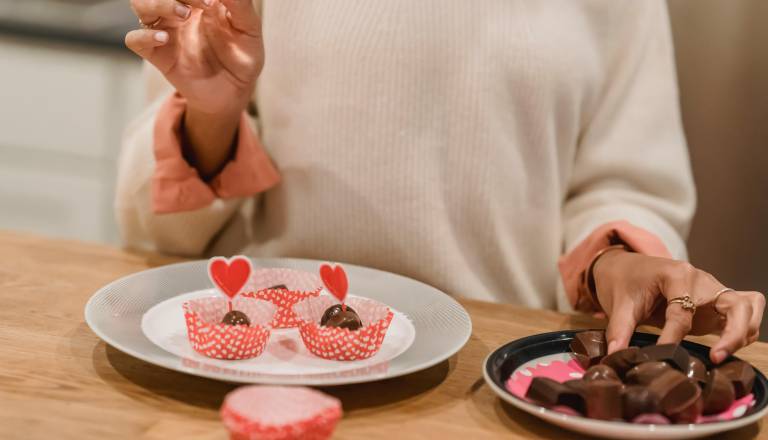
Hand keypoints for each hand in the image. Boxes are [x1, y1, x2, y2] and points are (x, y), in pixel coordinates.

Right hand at [125, 0, 262, 114]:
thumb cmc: (242, 56)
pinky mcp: (159, 55)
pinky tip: (164, 39)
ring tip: (183, 13)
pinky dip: (143, 36)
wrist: (236, 91)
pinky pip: (134, 39)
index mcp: (198, 0)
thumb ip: (240, 5)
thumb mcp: (249, 29)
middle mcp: (178, 11)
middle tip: (205, 3)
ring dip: (158, 3)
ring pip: (140, 4)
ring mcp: (166, 31)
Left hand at [593, 250, 764, 363]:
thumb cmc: (623, 282)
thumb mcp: (618, 305)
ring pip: (747, 307)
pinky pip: (744, 310)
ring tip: (720, 356)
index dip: (672, 337)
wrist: (624, 266)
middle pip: (735, 304)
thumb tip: (616, 356)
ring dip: (742, 332)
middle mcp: (701, 279)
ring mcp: (712, 289)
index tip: (663, 356)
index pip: (683, 311)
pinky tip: (726, 347)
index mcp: (677, 274)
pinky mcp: (715, 302)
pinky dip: (744, 328)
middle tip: (716, 357)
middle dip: (733, 333)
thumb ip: (619, 330)